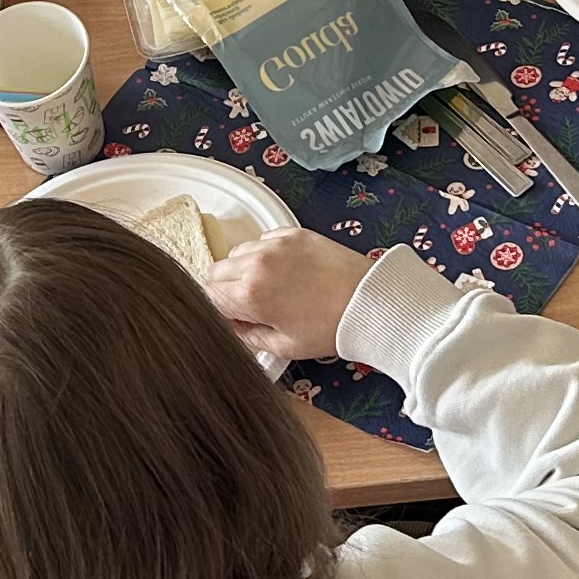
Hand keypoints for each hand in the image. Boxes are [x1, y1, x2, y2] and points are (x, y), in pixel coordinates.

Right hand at [202, 231, 369, 366]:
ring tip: (270, 287)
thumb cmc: (330, 328)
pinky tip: (285, 271)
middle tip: (250, 305)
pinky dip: (264, 254)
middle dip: (226, 289)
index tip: (234, 318)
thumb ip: (248, 337)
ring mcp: (274, 244)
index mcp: (250, 294)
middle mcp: (256, 263)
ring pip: (237, 253)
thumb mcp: (285, 346)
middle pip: (215, 271)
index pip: (208, 296)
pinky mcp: (292, 232)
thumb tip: (232, 327)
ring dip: (243, 269)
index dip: (219, 311)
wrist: (370, 301)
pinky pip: (262, 240)